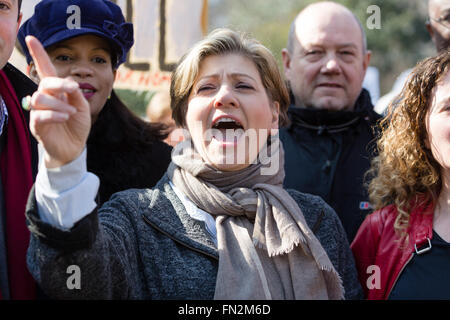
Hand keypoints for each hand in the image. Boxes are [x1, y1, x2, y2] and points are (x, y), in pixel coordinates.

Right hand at [26, 36, 90, 167]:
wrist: (75, 147)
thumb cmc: (77, 125)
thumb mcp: (82, 107)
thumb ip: (75, 95)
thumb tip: (69, 83)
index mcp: (56, 91)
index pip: (45, 70)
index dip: (38, 54)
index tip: (30, 38)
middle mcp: (45, 98)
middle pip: (44, 82)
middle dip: (60, 84)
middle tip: (74, 90)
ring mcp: (38, 111)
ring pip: (40, 98)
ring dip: (59, 104)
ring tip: (71, 113)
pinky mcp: (36, 125)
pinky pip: (40, 115)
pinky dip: (55, 115)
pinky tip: (65, 118)